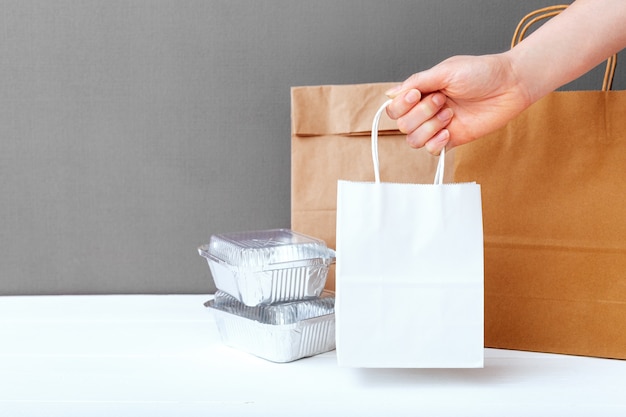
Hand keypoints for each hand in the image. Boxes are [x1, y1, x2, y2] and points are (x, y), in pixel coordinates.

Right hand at [385, 53, 531, 153]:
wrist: (510, 86)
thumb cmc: (482, 73)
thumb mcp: (445, 71)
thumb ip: (416, 82)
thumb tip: (390, 94)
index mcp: (422, 92)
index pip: (394, 108)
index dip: (401, 105)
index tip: (418, 94)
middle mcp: (426, 110)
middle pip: (402, 125)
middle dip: (420, 113)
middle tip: (443, 100)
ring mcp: (438, 126)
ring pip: (413, 140)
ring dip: (429, 128)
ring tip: (450, 114)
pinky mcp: (451, 140)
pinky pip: (431, 151)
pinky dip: (436, 142)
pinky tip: (450, 130)